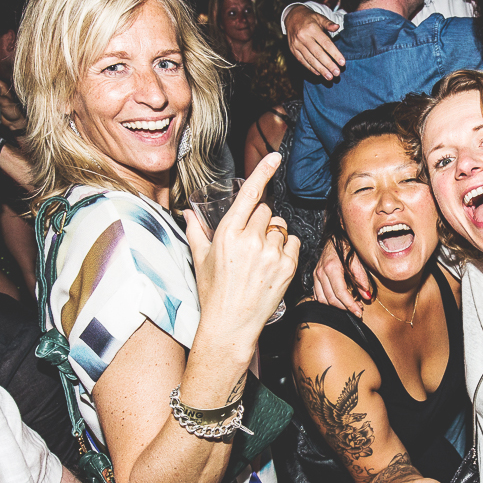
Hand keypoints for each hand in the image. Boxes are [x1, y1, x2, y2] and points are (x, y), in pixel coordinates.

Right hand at [183, 153, 299, 343]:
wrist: (231, 325)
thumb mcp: (200, 259)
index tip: (275, 157)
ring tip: (261, 257)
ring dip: (274, 236)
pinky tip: (273, 264)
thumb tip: (188, 213)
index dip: (263, 172)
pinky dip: (286, 249)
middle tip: (251, 242)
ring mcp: (271, 253)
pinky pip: (294, 243)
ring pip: (281, 227)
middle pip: (267, 211)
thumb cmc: (213, 293)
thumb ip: (196, 231)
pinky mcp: (287, 267)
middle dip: (260, 221)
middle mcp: (250, 240)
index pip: (249, 195)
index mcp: (227, 234)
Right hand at [286, 6, 344, 79]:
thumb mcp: (319, 17)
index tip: (342, 62)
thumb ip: (328, 23)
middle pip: (318, 53)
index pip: (325, 43)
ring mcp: (296, 44)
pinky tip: (318, 73)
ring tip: (329, 77)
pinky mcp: (293, 50)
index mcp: (312, 28)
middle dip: (328, 64)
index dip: (334, 54)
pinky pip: (302, 61)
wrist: (292, 17)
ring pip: (310, 59)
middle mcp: (303, 37)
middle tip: (337, 73)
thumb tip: (337, 27)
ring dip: (320, 69)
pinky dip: (310, 68)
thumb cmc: (309, 18)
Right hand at [313, 238, 369, 316]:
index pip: (340, 293)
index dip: (350, 305)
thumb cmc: (347, 244)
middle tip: (357, 310)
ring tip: (349, 305)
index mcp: (332, 267)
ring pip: (323, 299)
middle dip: (345, 308)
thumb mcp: (357, 257)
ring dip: (336, 306)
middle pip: (331, 299)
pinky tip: (338, 301)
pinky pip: (318, 295)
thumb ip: (361, 277)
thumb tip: (367, 295)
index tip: (359, 312)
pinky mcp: (315, 276)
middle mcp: (321, 272)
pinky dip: (328, 301)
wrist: (335, 235)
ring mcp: (316, 274)